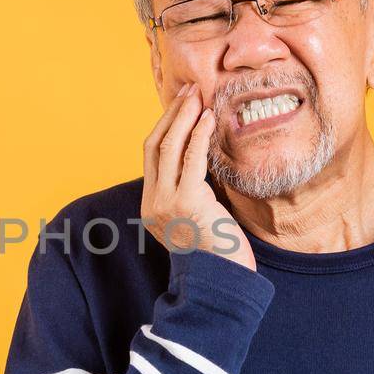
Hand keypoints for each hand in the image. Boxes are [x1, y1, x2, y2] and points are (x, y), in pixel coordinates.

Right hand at [140, 82, 254, 270]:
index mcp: (151, 205)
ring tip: (198, 95)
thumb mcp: (198, 218)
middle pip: (155, 145)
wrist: (222, 284)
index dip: (165, 125)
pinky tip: (208, 118)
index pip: (151, 155)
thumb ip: (193, 191)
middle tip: (190, 89)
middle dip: (172, 113)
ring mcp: (166, 203)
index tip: (182, 104)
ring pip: (169, 147)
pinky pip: (191, 159)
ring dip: (184, 116)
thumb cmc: (218, 253)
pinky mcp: (186, 202)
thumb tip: (204, 158)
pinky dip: (198, 134)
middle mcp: (152, 202)